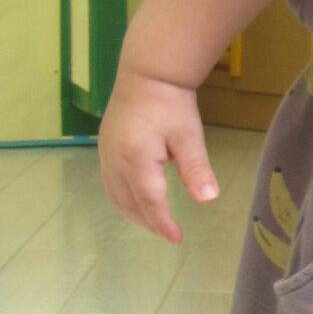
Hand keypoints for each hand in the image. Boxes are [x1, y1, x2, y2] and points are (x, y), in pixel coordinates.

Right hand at [100, 63, 219, 244]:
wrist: (147, 74)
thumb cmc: (171, 104)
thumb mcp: (189, 136)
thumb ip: (196, 169)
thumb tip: (208, 199)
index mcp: (136, 159)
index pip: (150, 202)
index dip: (163, 223)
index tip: (176, 239)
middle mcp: (115, 160)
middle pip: (129, 203)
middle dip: (149, 222)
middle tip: (169, 234)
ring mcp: (106, 154)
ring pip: (116, 195)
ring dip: (134, 213)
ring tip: (155, 223)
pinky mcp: (104, 148)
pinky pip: (110, 183)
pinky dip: (123, 198)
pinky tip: (137, 201)